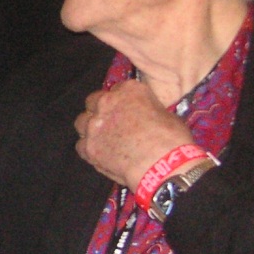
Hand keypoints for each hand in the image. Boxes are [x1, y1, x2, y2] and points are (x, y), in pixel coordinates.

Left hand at [73, 80, 195, 187]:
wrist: (163, 165)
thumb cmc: (172, 139)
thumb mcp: (166, 114)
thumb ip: (148, 109)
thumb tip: (146, 116)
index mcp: (129, 90)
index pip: (118, 89)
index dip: (122, 101)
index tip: (127, 110)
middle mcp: (106, 103)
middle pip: (94, 101)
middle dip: (101, 110)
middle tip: (112, 123)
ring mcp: (94, 125)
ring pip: (82, 122)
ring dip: (90, 127)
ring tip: (103, 138)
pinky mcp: (89, 147)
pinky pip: (81, 145)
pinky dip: (89, 149)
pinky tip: (100, 154)